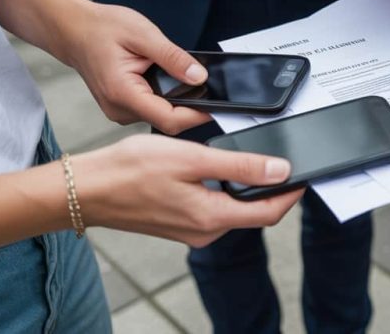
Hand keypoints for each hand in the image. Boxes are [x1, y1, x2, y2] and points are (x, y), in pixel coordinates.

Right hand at [61, 1, 211, 133]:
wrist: (73, 29)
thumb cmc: (101, 28)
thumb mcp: (143, 34)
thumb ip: (173, 57)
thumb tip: (200, 76)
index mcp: (123, 93)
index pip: (169, 119)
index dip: (198, 115)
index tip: (218, 106)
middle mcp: (119, 109)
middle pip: (167, 121)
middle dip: (191, 108)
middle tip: (209, 89)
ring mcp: (119, 111)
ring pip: (160, 117)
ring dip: (177, 103)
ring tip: (186, 81)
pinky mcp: (122, 107)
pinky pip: (151, 110)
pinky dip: (165, 99)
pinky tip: (169, 83)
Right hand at [75, 135, 303, 246]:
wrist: (83, 189)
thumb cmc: (130, 170)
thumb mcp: (192, 158)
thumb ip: (240, 166)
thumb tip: (280, 170)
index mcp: (211, 218)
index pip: (268, 213)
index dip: (292, 195)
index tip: (306, 175)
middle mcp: (204, 231)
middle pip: (253, 213)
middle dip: (273, 190)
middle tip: (285, 161)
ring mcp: (189, 230)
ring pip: (232, 209)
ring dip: (247, 188)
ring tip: (256, 158)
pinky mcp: (176, 222)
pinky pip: (212, 207)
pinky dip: (223, 189)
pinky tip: (218, 167)